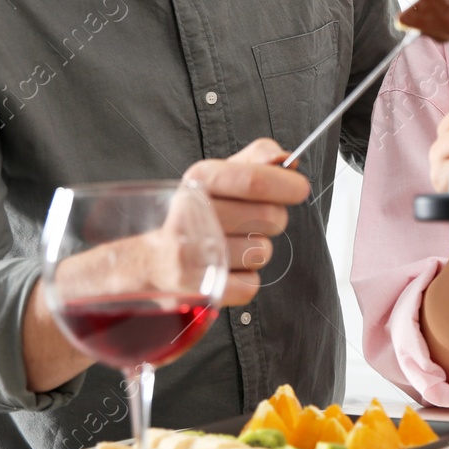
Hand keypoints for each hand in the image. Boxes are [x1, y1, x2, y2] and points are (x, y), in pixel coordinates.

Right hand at [181, 138, 310, 305]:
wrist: (149, 259)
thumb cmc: (195, 213)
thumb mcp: (217, 176)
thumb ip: (255, 160)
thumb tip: (288, 159)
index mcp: (198, 181)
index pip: (254, 181)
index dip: (287, 184)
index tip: (299, 188)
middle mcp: (192, 216)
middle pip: (269, 217)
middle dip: (274, 219)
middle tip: (253, 220)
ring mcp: (193, 256)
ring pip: (262, 252)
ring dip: (256, 250)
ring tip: (229, 245)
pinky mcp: (200, 290)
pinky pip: (251, 284)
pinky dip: (244, 279)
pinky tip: (224, 269)